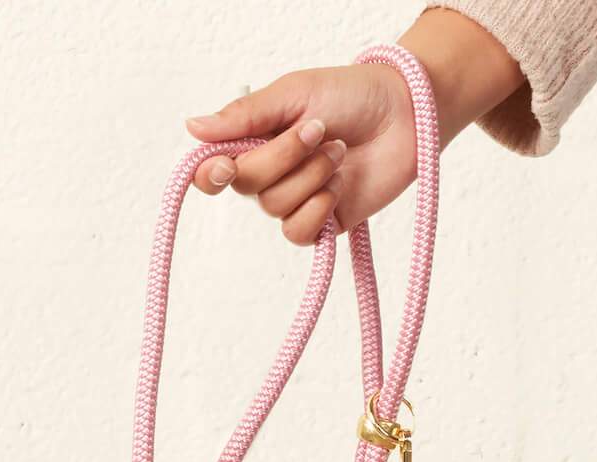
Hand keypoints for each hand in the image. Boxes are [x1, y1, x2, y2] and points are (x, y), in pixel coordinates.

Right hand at [185, 10, 524, 246]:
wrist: (404, 116)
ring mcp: (296, 200)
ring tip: (338, 152)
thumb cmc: (351, 95)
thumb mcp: (293, 94)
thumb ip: (245, 116)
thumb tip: (192, 127)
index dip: (210, 176)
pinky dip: (317, 211)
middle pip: (248, 186)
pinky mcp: (323, 223)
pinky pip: (299, 233)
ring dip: (310, 177)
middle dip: (284, 157)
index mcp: (255, 140)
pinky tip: (337, 189)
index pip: (212, 172)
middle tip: (318, 130)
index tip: (225, 167)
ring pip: (275, 208)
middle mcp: (270, 173)